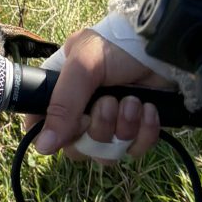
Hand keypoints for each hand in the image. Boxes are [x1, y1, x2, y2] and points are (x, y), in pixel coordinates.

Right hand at [27, 29, 174, 160]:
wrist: (160, 48)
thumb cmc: (115, 49)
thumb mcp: (82, 68)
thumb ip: (61, 106)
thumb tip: (43, 147)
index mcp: (59, 94)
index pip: (42, 129)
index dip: (56, 135)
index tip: (74, 123)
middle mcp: (80, 112)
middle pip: (77, 148)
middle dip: (98, 128)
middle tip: (109, 104)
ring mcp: (109, 124)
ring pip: (106, 153)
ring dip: (123, 128)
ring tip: (133, 102)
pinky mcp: (136, 131)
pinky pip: (135, 150)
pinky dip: (144, 132)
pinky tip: (148, 109)